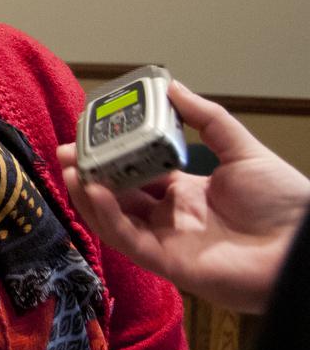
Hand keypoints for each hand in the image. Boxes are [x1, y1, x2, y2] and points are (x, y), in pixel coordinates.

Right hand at [59, 80, 309, 312]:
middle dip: (87, 174)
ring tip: (70, 169)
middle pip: (115, 196)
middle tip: (64, 154)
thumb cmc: (283, 201)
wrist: (303, 246)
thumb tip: (172, 86)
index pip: (134, 173)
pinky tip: (95, 190)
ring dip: (87, 195)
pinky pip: (125, 239)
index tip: (89, 137)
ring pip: (111, 219)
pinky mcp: (165, 263)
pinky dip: (106, 215)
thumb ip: (206, 119)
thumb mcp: (242, 149)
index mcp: (183, 192)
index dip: (110, 157)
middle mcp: (168, 217)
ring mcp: (164, 241)